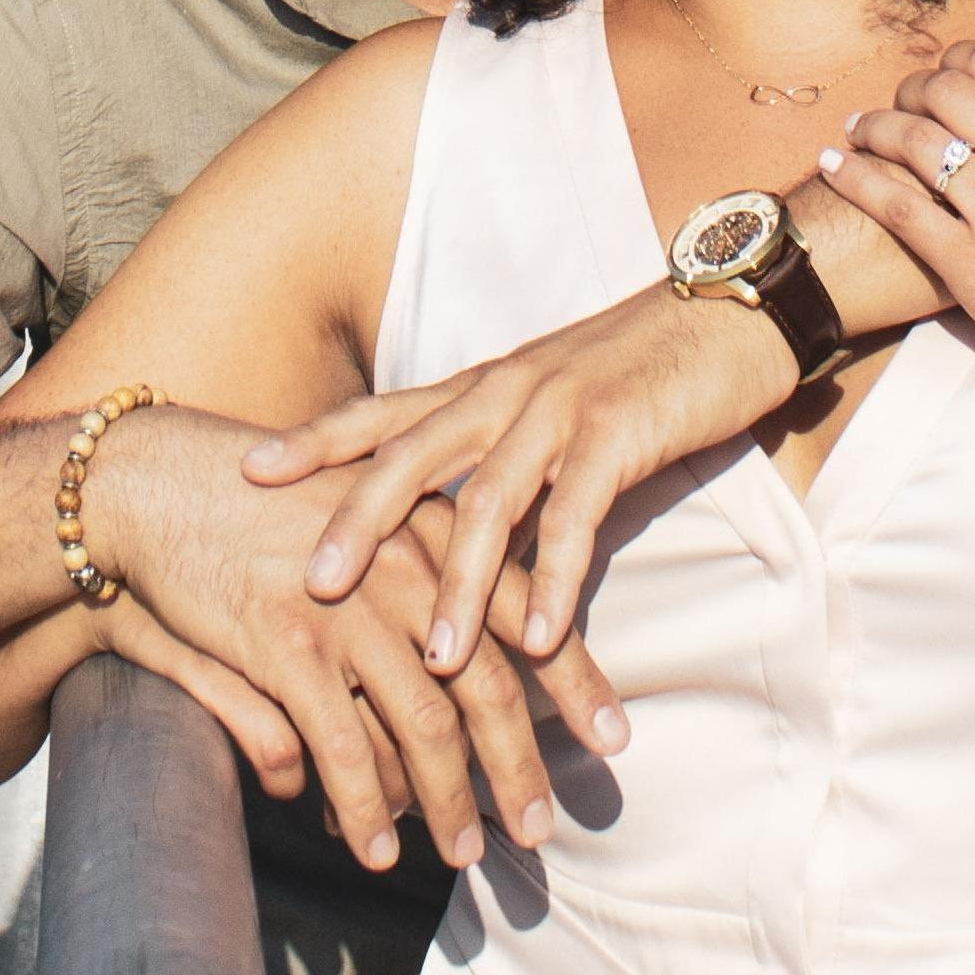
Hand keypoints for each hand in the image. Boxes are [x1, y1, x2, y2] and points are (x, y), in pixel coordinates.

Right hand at [83, 407, 625, 875]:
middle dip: (520, 764)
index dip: (575, 679)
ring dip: (449, 805)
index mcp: (429, 528)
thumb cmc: (262, 509)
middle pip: (487, 683)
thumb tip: (458, 665)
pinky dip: (365, 809)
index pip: (525, 610)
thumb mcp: (358, 521)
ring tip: (464, 856)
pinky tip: (375, 851)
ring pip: (425, 727)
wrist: (158, 484)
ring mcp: (347, 609)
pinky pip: (343, 750)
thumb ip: (418, 590)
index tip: (614, 737)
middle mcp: (403, 566)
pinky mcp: (286, 647)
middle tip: (543, 826)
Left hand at [243, 281, 786, 670]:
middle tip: (309, 587)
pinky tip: (546, 639)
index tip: (247, 473)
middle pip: (409, 459)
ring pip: (488, 503)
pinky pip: (579, 516)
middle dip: (356, 525)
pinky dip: (559, 580)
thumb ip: (496, 454)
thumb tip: (449, 531)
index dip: (314, 442)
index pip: (380, 413)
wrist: (727, 312)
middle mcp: (504, 392)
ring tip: (434, 662)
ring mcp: (558, 410)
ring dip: (459, 589)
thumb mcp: (547, 402)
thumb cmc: (635, 366)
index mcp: (480, 386)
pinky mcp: (618, 433)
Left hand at [816, 23, 974, 440]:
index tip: (945, 76)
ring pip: (914, 141)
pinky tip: (833, 164)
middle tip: (900, 104)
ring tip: (857, 129)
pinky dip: (857, 179)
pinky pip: (897, 208)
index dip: (959, 59)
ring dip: (875, 126)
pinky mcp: (972, 270)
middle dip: (913, 88)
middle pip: (946, 91)